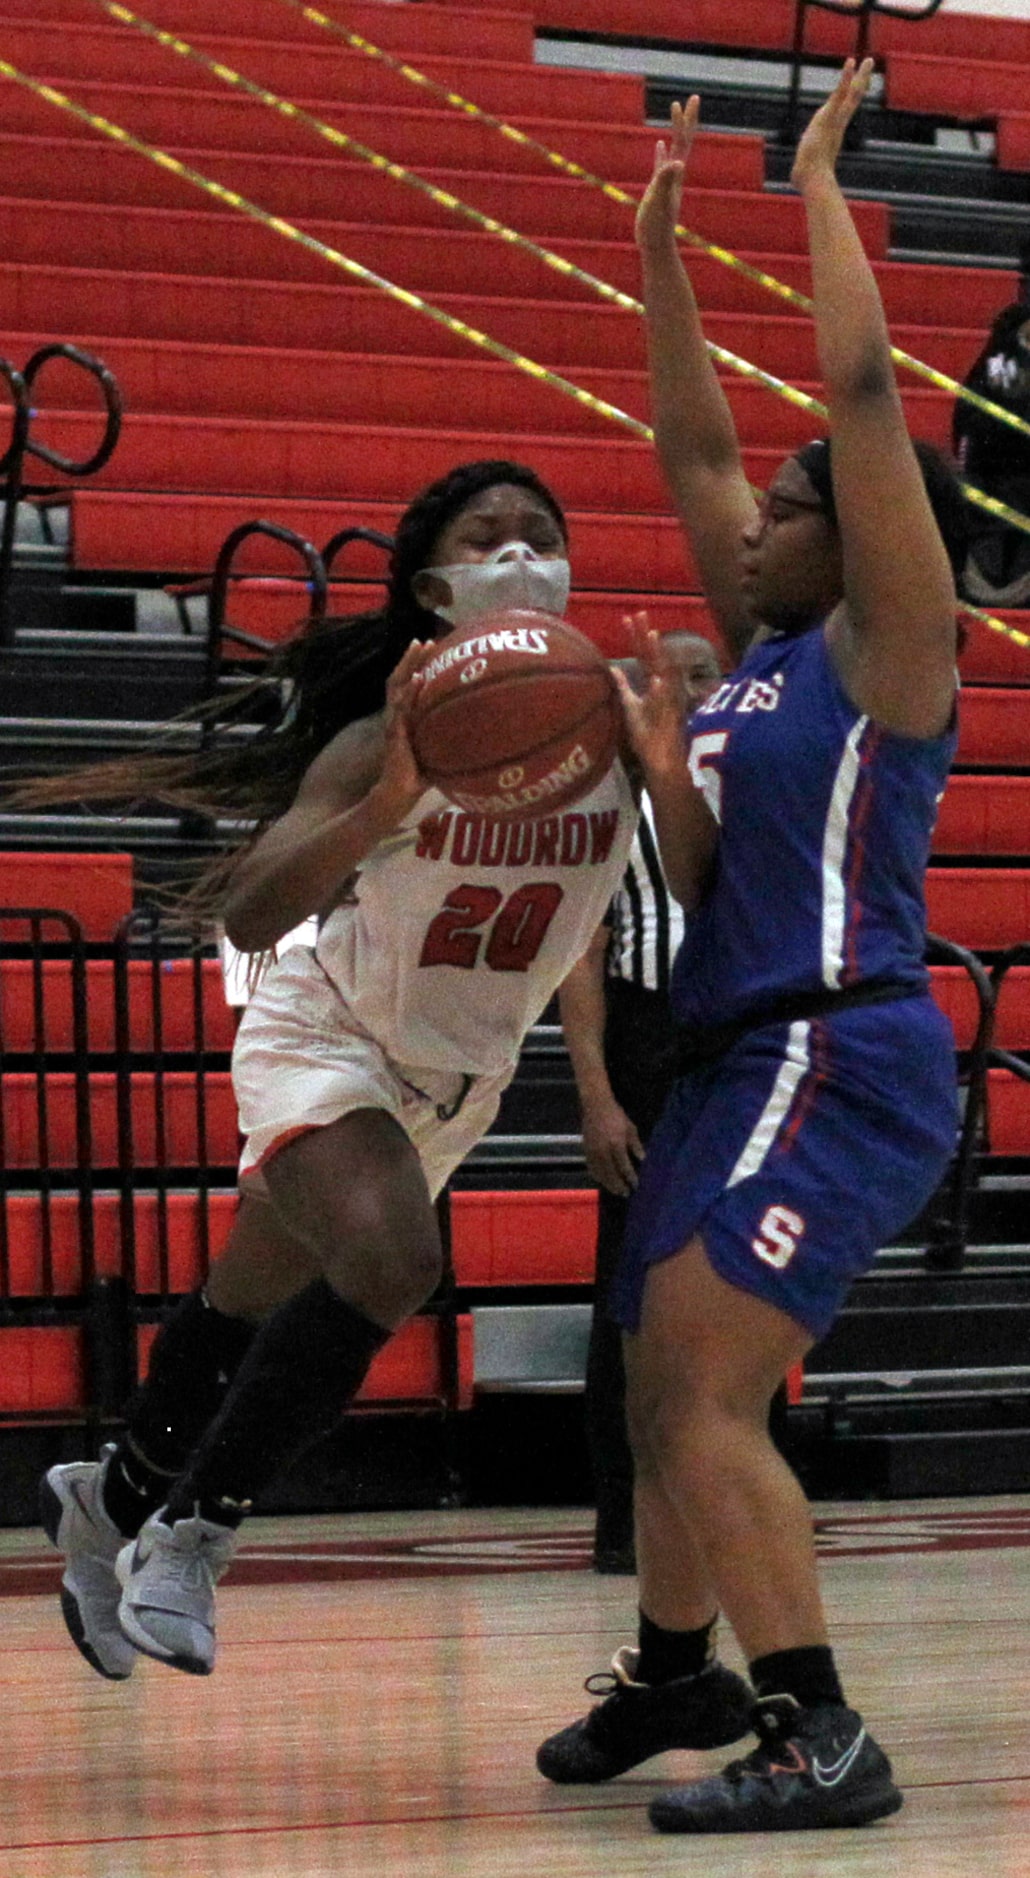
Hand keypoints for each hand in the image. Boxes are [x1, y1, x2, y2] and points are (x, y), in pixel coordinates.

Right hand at [374, 638, 433, 821]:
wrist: (398, 794)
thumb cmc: (418, 777)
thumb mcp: (438, 753)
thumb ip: (451, 740)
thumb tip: (480, 736)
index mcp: (407, 719)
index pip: (410, 686)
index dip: (418, 667)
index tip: (433, 650)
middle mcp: (399, 716)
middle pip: (402, 679)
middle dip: (413, 658)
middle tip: (427, 640)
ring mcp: (396, 723)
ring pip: (399, 686)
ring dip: (410, 665)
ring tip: (420, 647)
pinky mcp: (397, 733)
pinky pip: (403, 708)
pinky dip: (411, 692)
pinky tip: (421, 678)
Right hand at [582, 1096, 644, 1195]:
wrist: (596, 1105)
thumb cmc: (616, 1115)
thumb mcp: (630, 1128)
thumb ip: (636, 1144)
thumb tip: (642, 1159)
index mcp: (616, 1144)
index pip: (624, 1166)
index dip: (630, 1177)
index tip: (636, 1185)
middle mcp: (603, 1151)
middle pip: (611, 1173)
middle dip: (619, 1185)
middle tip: (626, 1193)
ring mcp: (593, 1151)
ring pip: (600, 1173)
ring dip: (608, 1184)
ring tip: (616, 1191)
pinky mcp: (586, 1150)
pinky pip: (591, 1167)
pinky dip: (597, 1176)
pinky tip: (602, 1180)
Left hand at [612, 613, 689, 781]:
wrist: (661, 761)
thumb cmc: (648, 735)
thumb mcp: (632, 707)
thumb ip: (624, 687)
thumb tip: (613, 668)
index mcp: (653, 684)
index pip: (644, 655)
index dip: (636, 637)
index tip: (628, 618)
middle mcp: (662, 687)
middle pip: (654, 656)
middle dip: (646, 636)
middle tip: (639, 613)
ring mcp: (667, 700)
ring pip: (664, 672)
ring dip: (659, 655)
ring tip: (652, 635)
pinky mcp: (671, 717)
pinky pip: (667, 702)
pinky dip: (662, 691)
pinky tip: (657, 679)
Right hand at [635, 96, 698, 255]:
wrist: (655, 245)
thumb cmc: (656, 226)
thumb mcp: (659, 201)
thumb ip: (666, 180)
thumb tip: (678, 162)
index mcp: (676, 174)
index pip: (684, 141)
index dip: (687, 121)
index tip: (692, 99)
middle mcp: (675, 175)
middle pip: (683, 141)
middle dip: (686, 119)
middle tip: (691, 98)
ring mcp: (667, 181)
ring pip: (673, 149)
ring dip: (675, 130)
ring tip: (674, 112)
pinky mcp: (657, 189)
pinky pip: (661, 164)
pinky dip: (661, 152)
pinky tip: (659, 146)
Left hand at [790, 58, 873, 190]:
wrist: (814, 180)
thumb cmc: (808, 182)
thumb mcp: (804, 171)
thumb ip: (803, 170)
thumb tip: (796, 182)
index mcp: (832, 135)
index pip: (840, 113)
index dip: (845, 100)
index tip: (853, 88)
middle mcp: (838, 126)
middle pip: (852, 100)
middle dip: (861, 83)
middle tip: (869, 68)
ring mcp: (837, 120)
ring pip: (852, 95)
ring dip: (860, 76)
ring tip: (869, 60)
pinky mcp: (831, 116)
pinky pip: (840, 94)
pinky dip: (846, 78)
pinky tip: (851, 63)